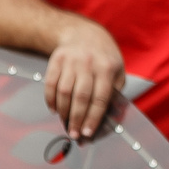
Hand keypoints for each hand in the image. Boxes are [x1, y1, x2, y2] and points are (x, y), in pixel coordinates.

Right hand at [43, 16, 125, 138]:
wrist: (84, 34)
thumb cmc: (104, 58)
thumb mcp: (118, 71)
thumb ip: (115, 93)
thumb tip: (109, 118)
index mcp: (107, 68)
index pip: (100, 98)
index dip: (93, 118)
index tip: (88, 132)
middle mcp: (88, 64)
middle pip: (80, 97)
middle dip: (77, 119)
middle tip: (74, 134)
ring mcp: (71, 61)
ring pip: (64, 91)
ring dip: (63, 111)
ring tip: (66, 123)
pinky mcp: (56, 60)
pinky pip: (50, 83)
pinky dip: (50, 99)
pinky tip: (54, 110)